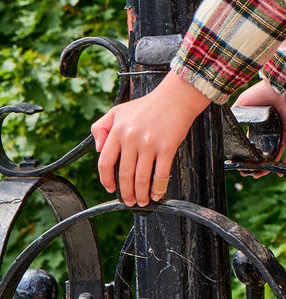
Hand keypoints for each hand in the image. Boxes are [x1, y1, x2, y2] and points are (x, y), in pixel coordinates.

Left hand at [92, 71, 210, 206]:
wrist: (175, 97)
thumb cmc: (147, 105)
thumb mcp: (118, 110)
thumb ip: (101, 127)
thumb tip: (97, 150)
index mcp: (117, 130)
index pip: (105, 162)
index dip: (106, 180)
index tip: (110, 188)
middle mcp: (131, 138)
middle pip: (124, 175)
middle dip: (126, 193)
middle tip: (128, 201)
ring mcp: (149, 143)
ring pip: (141, 178)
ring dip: (140, 194)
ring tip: (141, 201)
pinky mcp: (167, 147)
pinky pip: (161, 174)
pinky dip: (158, 188)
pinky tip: (157, 194)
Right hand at [234, 81, 285, 175]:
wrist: (279, 87)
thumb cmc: (261, 92)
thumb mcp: (242, 103)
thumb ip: (235, 114)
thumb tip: (222, 124)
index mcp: (260, 125)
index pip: (254, 144)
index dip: (248, 155)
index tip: (241, 165)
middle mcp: (272, 131)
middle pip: (265, 152)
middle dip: (258, 165)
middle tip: (250, 174)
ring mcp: (283, 133)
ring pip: (277, 154)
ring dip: (270, 166)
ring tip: (260, 175)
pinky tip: (280, 171)